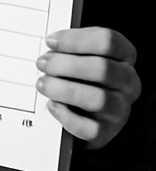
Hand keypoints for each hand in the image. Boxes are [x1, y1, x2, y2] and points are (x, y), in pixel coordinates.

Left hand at [38, 27, 140, 147]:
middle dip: (65, 65)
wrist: (81, 110)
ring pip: (98, 99)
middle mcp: (128, 82)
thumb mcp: (76, 54)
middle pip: (102, 68)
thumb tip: (49, 48)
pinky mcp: (106, 131)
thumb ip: (67, 48)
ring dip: (64, 90)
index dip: (76, 39)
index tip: (50, 41)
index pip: (108, 41)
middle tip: (42, 63)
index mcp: (123, 56)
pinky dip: (67, 117)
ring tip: (43, 84)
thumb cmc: (76, 74)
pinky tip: (53, 105)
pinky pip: (90, 128)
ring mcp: (120, 108)